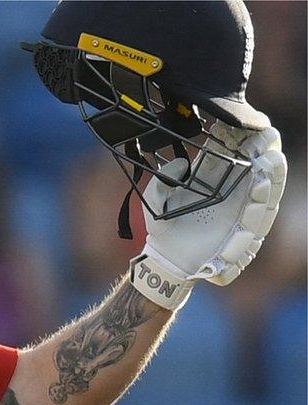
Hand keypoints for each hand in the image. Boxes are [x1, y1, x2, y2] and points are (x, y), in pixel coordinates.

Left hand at [129, 122, 286, 308]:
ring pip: (264, 188)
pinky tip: (261, 187)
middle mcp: (231, 191)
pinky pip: (257, 216)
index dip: (240, 136)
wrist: (167, 260)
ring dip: (269, 173)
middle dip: (263, 149)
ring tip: (269, 160)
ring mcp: (241, 210)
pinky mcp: (244, 231)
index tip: (242, 124)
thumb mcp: (155, 200)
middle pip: (256, 165)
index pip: (232, 151)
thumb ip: (162, 179)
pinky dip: (261, 200)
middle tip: (264, 137)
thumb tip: (181, 163)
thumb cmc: (163, 229)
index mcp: (211, 178)